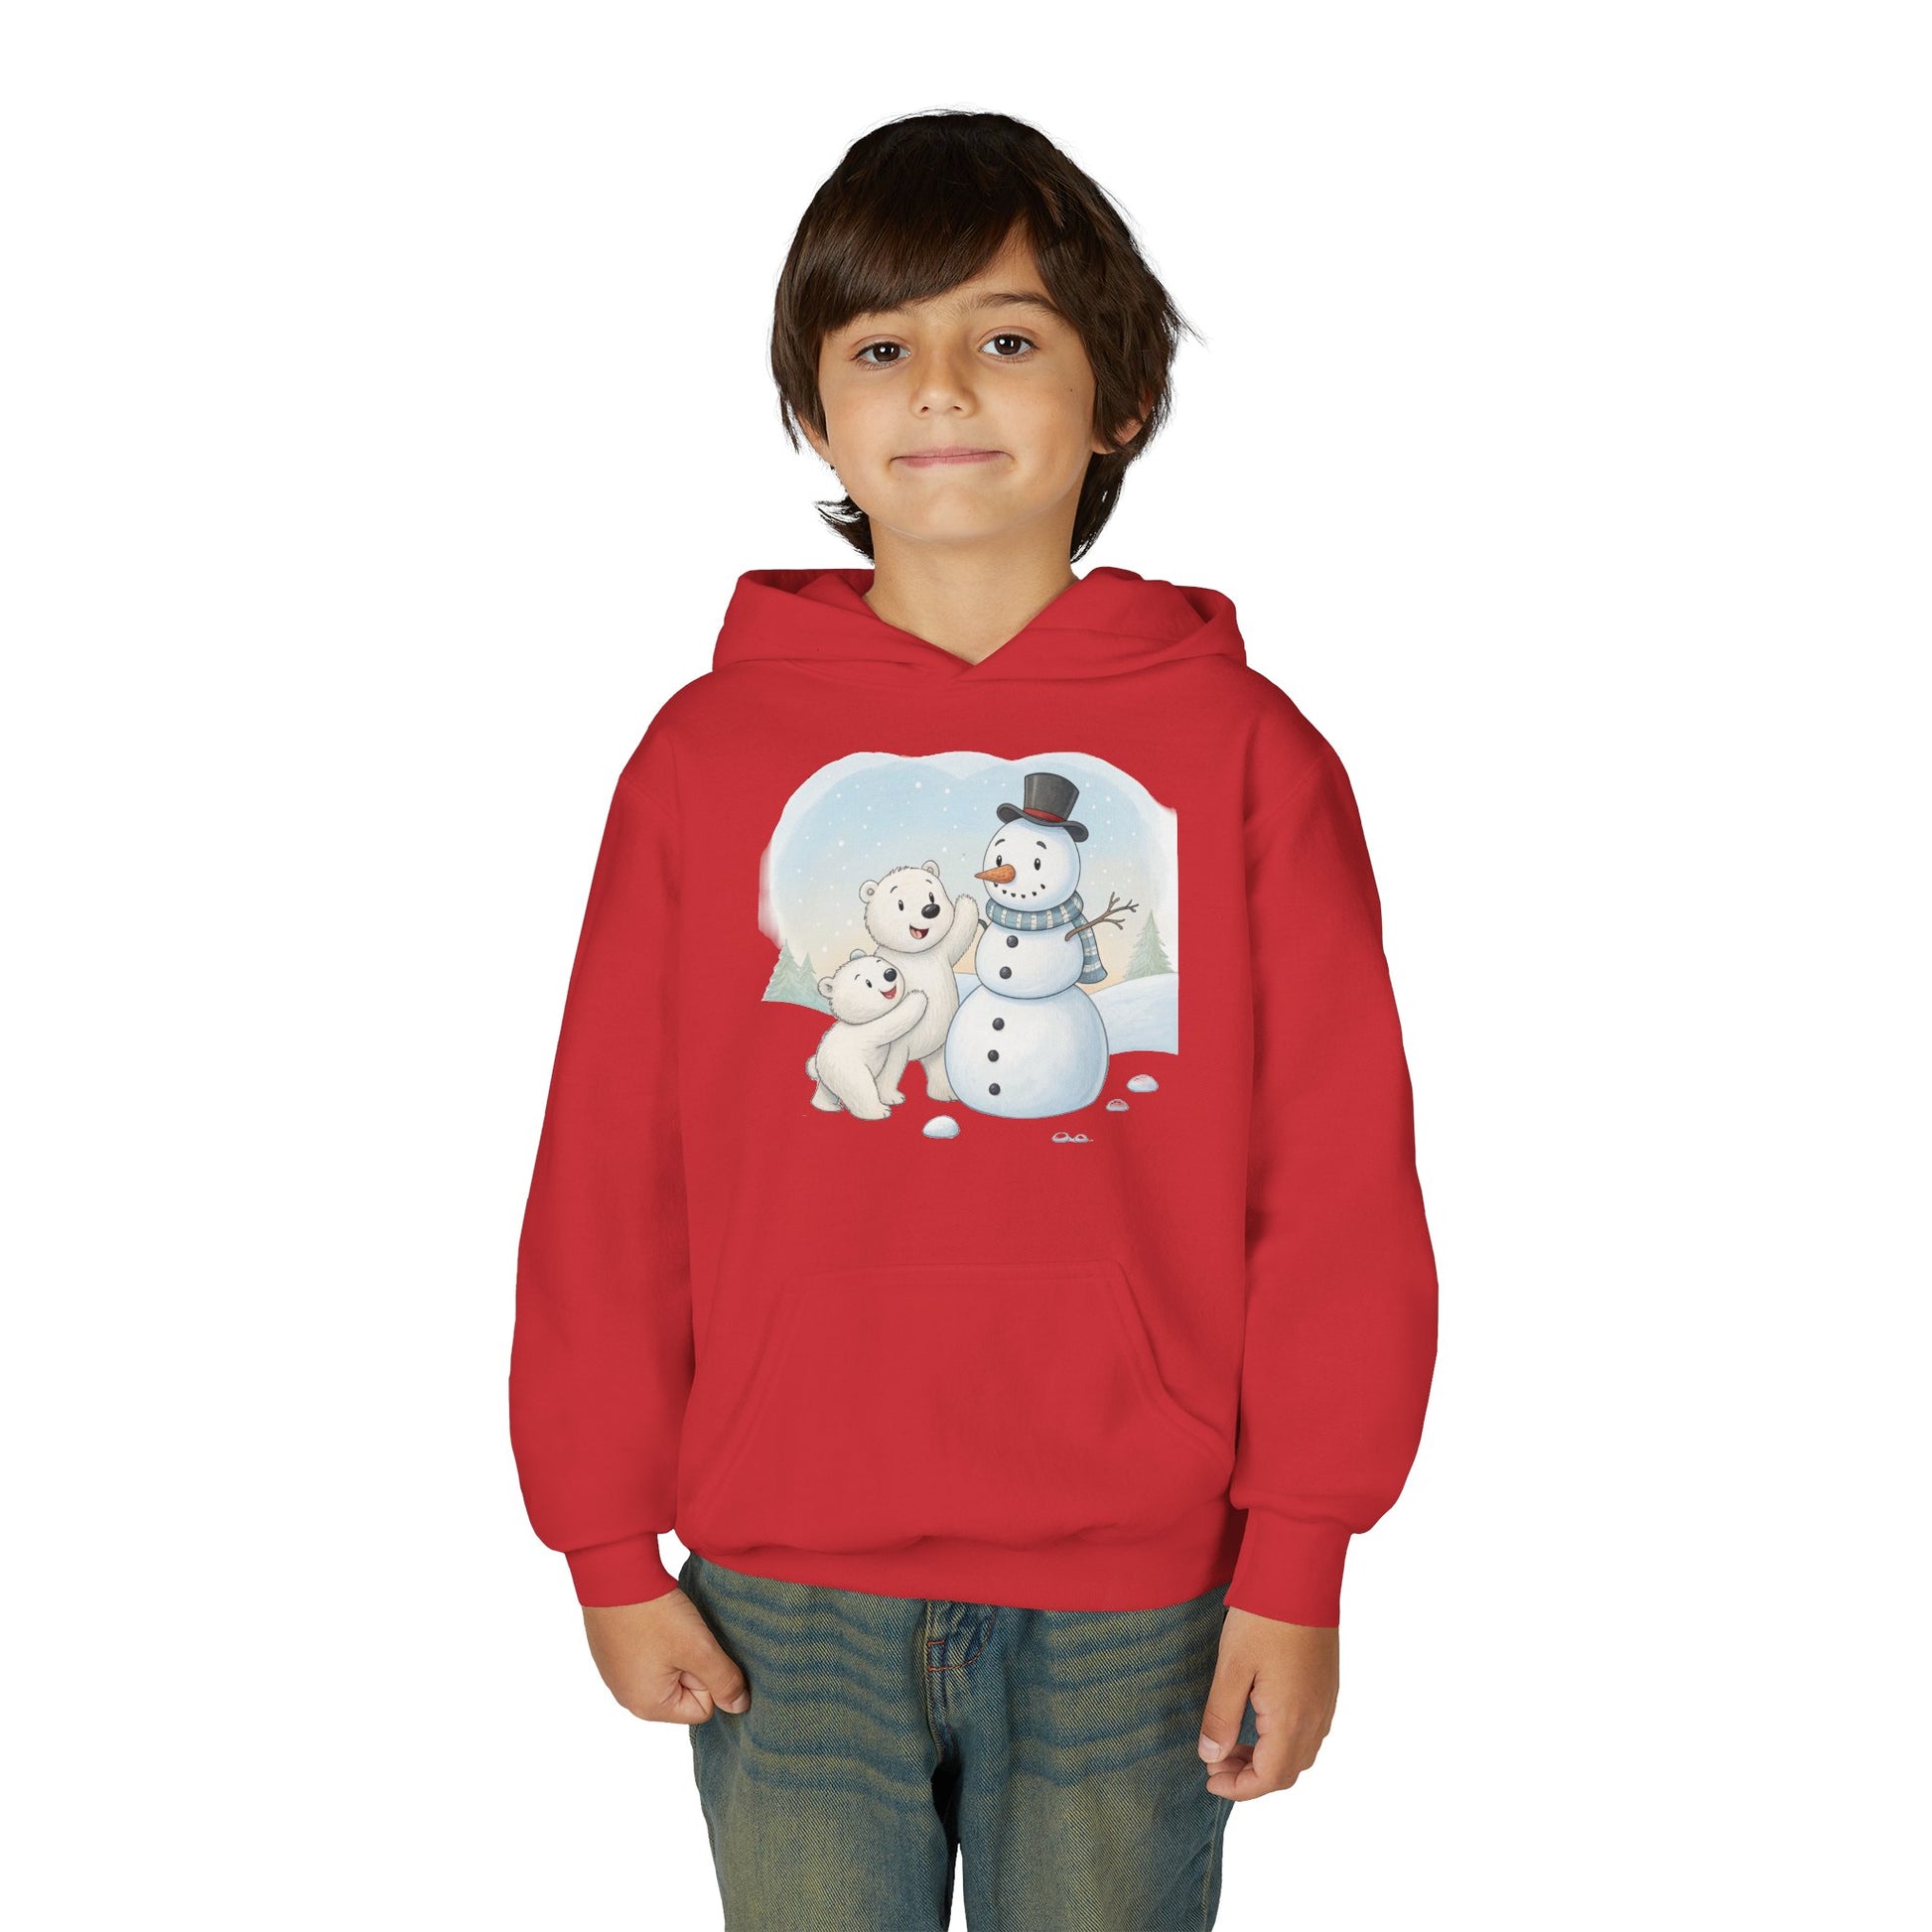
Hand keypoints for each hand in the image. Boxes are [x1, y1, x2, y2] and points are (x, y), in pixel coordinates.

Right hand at [582, 1589, 751, 1724]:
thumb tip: (739, 1706)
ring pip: (667, 1669)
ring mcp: (617, 1675)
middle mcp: (628, 1697)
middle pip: (683, 1690)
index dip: (708, 1677)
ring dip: (676, 1649)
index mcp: (647, 1706)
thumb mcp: (699, 1649)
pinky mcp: (612, 1653)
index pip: (702, 1708)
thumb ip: (724, 1681)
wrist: (614, 1574)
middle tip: (682, 1635)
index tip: (694, 1649)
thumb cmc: (652, 1614)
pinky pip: (648, 1656)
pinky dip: (656, 1639)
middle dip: (691, 1663)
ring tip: (667, 1624)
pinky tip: (652, 1619)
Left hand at [1197, 1606, 1336, 1799]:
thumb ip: (1221, 1716)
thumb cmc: (1263, 1619)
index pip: (1269, 1778)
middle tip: (1217, 1762)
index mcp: (1291, 1720)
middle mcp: (1315, 1718)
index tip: (1210, 1779)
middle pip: (1287, 1772)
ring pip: (1300, 1754)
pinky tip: (1259, 1720)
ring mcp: (1325, 1703)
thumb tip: (1212, 1756)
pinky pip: (1310, 1732)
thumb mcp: (1231, 1667)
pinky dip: (1283, 1741)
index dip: (1239, 1788)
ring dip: (1268, 1760)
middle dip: (1251, 1777)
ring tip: (1233, 1743)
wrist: (1300, 1577)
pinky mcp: (1327, 1687)